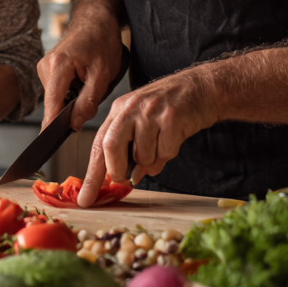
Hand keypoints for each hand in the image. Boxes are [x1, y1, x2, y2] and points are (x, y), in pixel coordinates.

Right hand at [38, 17, 122, 131]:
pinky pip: (58, 91)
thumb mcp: (102, 74)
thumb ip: (88, 101)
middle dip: (72, 108)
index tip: (47, 145)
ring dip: (73, 99)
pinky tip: (82, 79)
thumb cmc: (102, 41)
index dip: (51, 126)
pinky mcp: (48, 69)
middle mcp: (45, 66)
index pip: (51, 104)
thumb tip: (74, 124)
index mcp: (58, 65)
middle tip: (93, 92)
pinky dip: (70, 92)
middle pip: (54, 103)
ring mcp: (44, 67)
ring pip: (57, 98)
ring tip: (89, 81)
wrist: (96, 20)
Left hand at [77, 66, 218, 206]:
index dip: (91, 175)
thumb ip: (130, 148)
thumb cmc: (170, 107)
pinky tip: (175, 137)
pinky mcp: (171, 118)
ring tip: (162, 144)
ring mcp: (150, 112)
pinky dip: (169, 154)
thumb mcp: (142, 121)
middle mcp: (131, 108)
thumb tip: (125, 178)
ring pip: (142, 156)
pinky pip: (165, 153)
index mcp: (119, 110)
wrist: (202, 87)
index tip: (86, 199)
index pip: (97, 145)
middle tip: (129, 178)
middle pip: (110, 147)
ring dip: (152, 162)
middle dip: (118, 170)